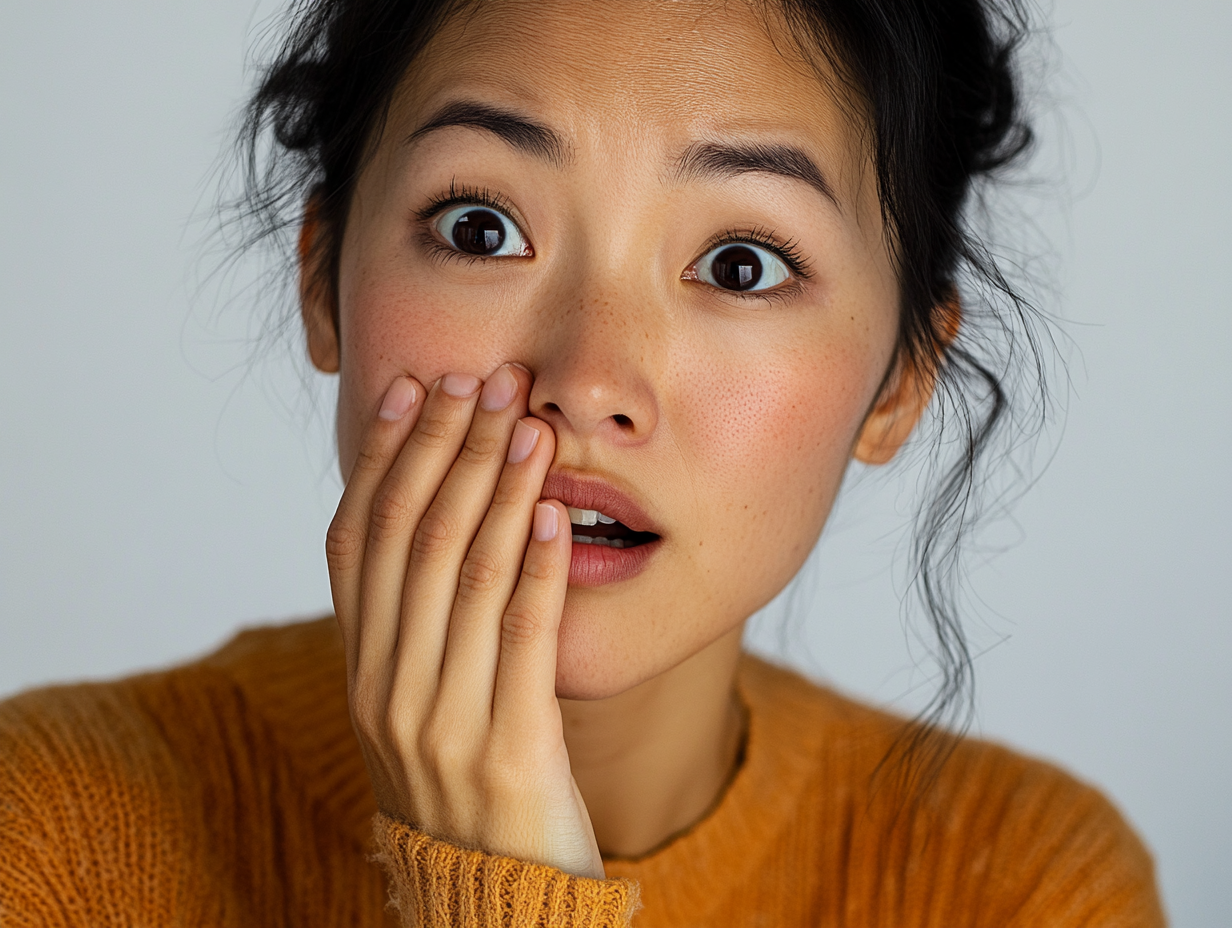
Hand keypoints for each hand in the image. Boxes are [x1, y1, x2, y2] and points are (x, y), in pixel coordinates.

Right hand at [326, 365, 603, 877]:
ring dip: (496, 487)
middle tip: (485, 377)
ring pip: (464, 575)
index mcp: (361, 670)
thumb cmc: (463, 791)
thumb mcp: (416, 707)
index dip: (387, 455)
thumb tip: (432, 521)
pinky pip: (520, 639)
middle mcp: (386, 689)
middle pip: (411, 538)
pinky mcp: (507, 752)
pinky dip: (532, 567)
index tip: (416, 386)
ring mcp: (439, 723)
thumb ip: (415, 629)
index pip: (359, 537)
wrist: (489, 906)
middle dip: (449, 447)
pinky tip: (548, 512)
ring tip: (526, 421)